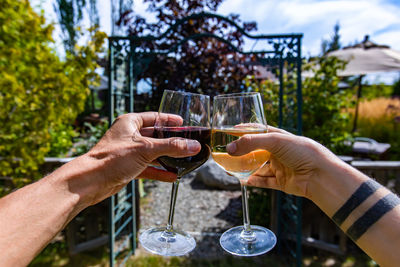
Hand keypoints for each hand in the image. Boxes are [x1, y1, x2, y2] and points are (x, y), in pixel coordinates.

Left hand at [63, 112, 200, 205]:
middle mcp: (128, 135)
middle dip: (171, 142)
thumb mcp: (146, 149)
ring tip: (183, 161)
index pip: (154, 117)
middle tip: (187, 143)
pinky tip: (172, 176)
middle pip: (155, 136)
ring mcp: (128, 152)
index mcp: (130, 122)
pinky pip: (147, 167)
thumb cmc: (112, 158)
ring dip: (166, 158)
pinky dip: (159, 171)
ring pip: (152, 153)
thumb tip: (194, 146)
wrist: (91, 182)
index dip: (169, 120)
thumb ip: (171, 147)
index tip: (183, 123)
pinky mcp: (127, 167)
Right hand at [226, 126, 340, 197]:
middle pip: (256, 152)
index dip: (245, 131)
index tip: (230, 132)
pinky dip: (253, 181)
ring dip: (245, 169)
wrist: (320, 175)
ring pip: (258, 168)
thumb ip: (251, 143)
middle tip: (227, 154)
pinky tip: (242, 180)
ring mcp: (280, 167)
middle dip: (242, 153)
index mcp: (279, 137)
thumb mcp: (275, 141)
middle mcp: (279, 152)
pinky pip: (264, 182)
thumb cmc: (303, 152)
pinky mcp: (281, 182)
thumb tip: (230, 148)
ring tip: (230, 169)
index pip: (258, 132)